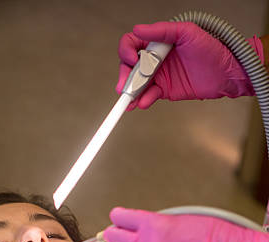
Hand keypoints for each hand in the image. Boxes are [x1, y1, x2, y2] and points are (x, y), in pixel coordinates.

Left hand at [100, 207, 268, 241]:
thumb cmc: (211, 234)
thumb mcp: (178, 217)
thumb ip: (155, 222)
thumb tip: (139, 226)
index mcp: (154, 224)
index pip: (122, 218)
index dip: (117, 217)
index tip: (116, 217)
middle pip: (117, 238)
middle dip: (112, 234)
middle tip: (110, 234)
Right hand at [117, 22, 262, 109]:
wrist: (226, 73)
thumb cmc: (212, 49)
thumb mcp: (186, 32)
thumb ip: (161, 30)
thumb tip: (139, 29)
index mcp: (158, 41)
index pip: (132, 43)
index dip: (127, 52)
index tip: (133, 61)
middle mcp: (155, 58)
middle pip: (130, 67)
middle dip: (125, 77)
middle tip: (125, 87)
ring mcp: (159, 75)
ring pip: (137, 84)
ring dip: (131, 93)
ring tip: (129, 101)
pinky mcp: (165, 91)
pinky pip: (149, 96)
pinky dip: (144, 100)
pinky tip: (143, 102)